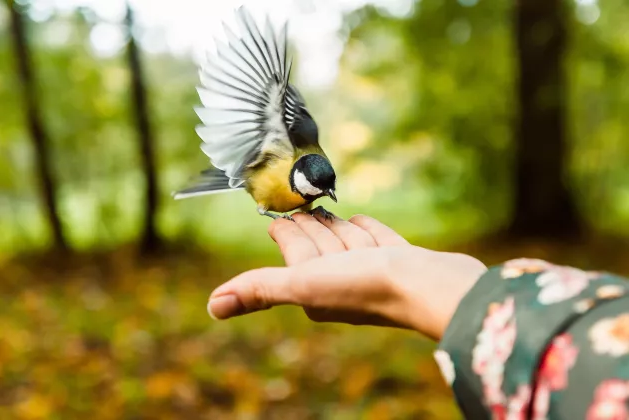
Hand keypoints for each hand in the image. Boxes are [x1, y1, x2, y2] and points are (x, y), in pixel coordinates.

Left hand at [207, 214, 486, 339]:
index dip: (285, 230)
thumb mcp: (304, 284)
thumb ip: (260, 290)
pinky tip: (361, 221)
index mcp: (315, 286)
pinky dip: (366, 230)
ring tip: (327, 211)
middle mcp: (341, 281)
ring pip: (346, 241)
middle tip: (301, 205)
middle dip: (310, 226)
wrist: (430, 286)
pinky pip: (375, 241)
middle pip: (319, 245)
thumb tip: (213, 305)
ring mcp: (372, 271)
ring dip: (337, 227)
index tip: (277, 214)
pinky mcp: (399, 261)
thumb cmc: (365, 286)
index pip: (294, 249)